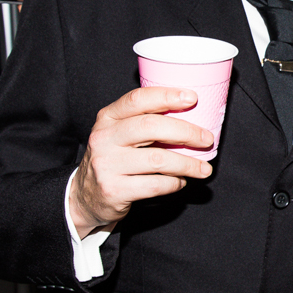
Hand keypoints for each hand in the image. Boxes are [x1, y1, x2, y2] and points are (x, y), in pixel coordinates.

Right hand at [69, 86, 214, 237]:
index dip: (167, 96)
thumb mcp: (118, 134)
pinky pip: (155, 184)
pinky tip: (180, 181)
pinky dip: (174, 183)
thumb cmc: (113, 159)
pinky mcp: (114, 190)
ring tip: (203, 168)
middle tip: (206, 139)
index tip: (192, 98)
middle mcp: (104, 138)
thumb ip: (144, 122)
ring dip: (187, 163)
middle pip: (151, 127)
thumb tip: (190, 116)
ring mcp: (107, 165)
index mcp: (108, 118)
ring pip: (158, 159)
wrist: (86, 196)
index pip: (137, 99)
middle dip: (186, 132)